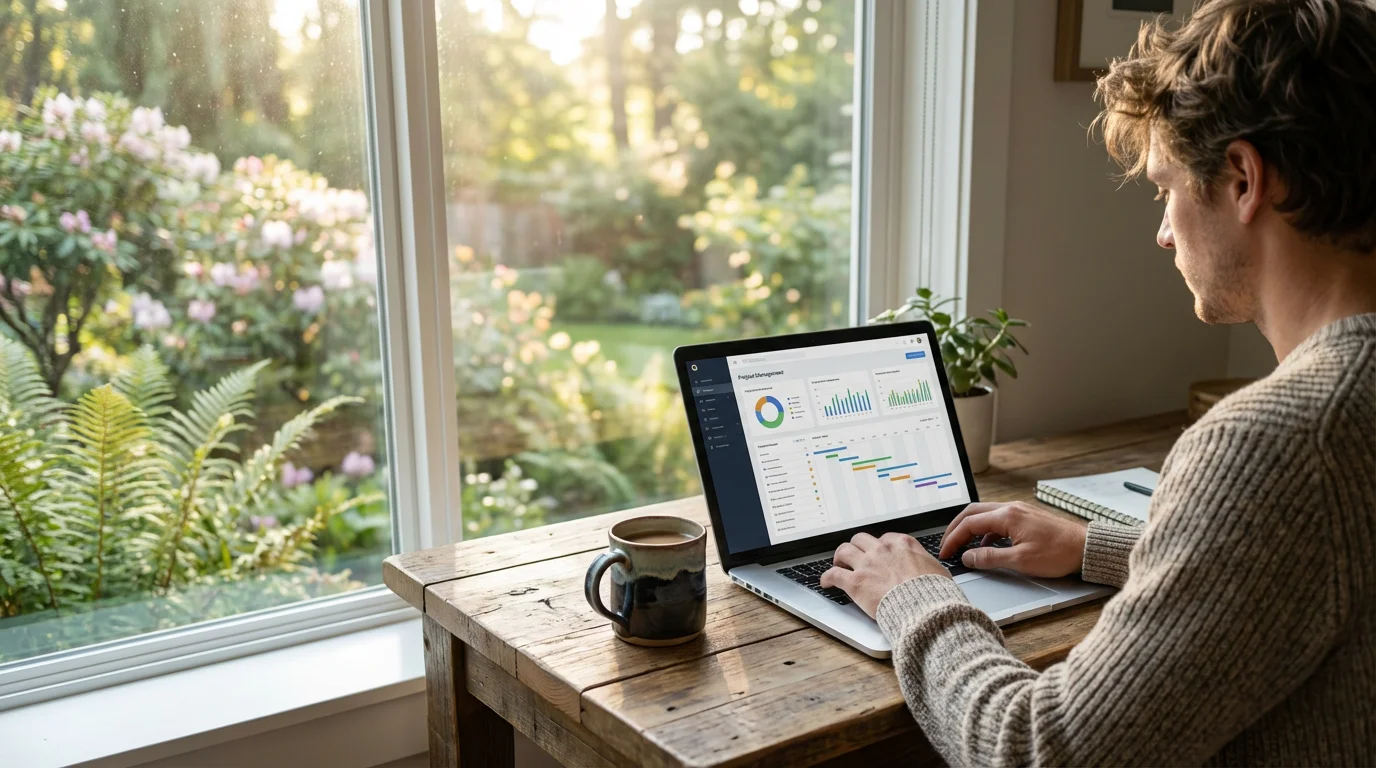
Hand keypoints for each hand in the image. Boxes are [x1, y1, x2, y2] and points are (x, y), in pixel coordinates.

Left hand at [821, 532, 949, 617]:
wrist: (924, 607)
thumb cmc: (934, 593)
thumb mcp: (938, 571)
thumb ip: (928, 566)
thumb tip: (933, 571)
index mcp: (902, 544)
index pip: (884, 539)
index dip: (879, 548)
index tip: (877, 554)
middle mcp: (882, 550)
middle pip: (861, 540)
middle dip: (857, 548)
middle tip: (855, 557)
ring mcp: (867, 564)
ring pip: (844, 550)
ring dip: (840, 558)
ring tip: (839, 565)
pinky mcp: (855, 582)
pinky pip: (833, 574)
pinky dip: (827, 577)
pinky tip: (826, 582)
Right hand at [938, 501, 1087, 578]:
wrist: (1086, 548)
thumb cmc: (1058, 554)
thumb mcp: (1020, 561)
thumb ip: (989, 558)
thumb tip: (967, 557)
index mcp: (1007, 516)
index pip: (969, 524)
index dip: (953, 539)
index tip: (945, 553)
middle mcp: (1011, 508)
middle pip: (972, 513)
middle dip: (956, 529)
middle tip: (946, 545)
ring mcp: (1019, 511)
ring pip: (984, 514)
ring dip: (970, 528)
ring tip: (962, 545)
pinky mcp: (1026, 517)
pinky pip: (997, 519)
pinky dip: (985, 530)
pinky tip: (986, 545)